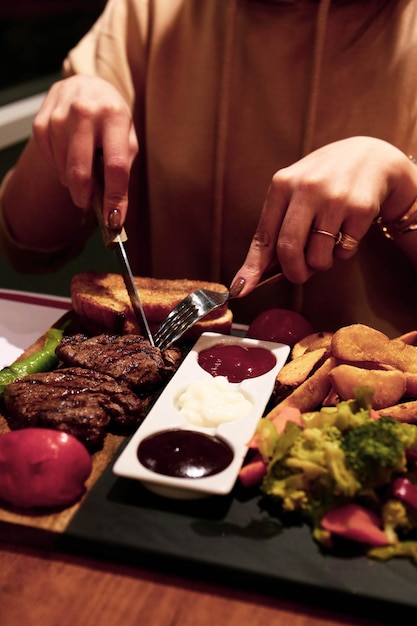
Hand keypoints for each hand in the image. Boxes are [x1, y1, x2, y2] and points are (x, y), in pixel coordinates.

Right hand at [32, 75, 138, 226]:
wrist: (87, 87)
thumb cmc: (112, 120)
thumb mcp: (127, 138)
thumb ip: (122, 168)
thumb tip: (114, 208)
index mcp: (115, 116)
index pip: (115, 166)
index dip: (115, 197)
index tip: (114, 220)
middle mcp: (86, 110)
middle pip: (81, 170)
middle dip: (84, 195)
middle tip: (87, 203)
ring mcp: (60, 113)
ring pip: (62, 167)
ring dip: (72, 180)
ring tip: (81, 173)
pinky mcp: (42, 119)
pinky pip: (48, 158)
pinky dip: (59, 167)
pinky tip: (67, 159)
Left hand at [230, 137, 416, 294]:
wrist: (371, 158)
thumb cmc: (322, 183)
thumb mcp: (294, 192)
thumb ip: (276, 228)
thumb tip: (253, 274)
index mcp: (283, 184)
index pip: (263, 236)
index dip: (252, 267)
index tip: (241, 289)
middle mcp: (307, 189)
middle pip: (288, 250)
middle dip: (293, 273)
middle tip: (300, 274)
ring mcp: (335, 199)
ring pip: (318, 258)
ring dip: (320, 263)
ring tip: (326, 242)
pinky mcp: (361, 209)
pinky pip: (344, 252)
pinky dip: (343, 252)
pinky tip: (347, 230)